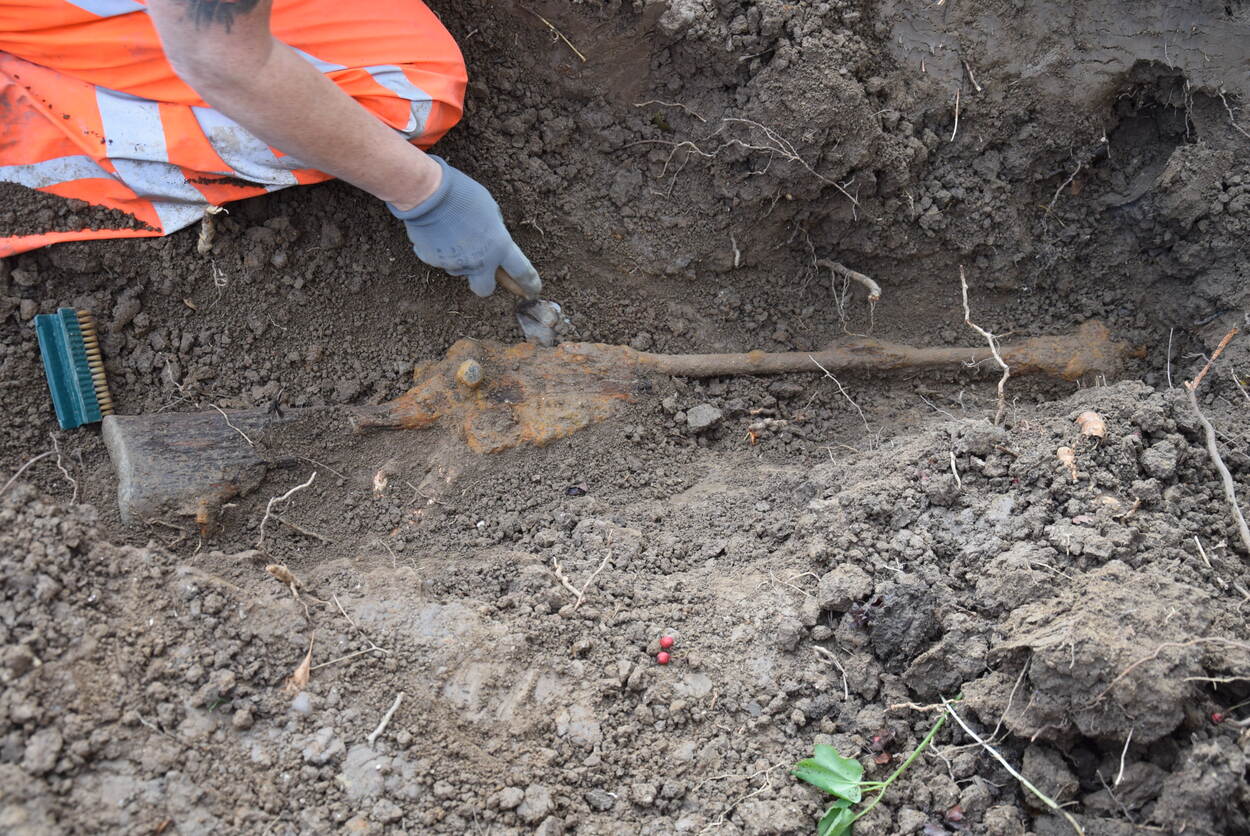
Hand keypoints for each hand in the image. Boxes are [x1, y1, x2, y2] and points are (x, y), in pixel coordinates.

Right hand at [387, 156, 540, 296]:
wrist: (429, 193)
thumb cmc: (463, 195)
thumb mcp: (491, 210)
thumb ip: (495, 232)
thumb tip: (492, 242)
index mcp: (500, 246)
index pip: (521, 272)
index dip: (529, 284)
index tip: (533, 291)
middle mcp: (479, 262)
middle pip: (484, 288)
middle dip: (484, 282)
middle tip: (480, 269)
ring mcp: (455, 264)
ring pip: (458, 269)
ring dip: (459, 258)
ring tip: (451, 231)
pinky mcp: (433, 261)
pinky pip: (439, 258)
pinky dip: (439, 248)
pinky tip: (437, 230)